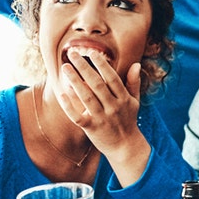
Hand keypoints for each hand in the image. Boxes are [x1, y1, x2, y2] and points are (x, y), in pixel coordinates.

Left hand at [57, 52, 148, 174]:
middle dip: (84, 67)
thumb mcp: (135, 101)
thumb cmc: (128, 120)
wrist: (125, 147)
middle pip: (97, 84)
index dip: (102, 65)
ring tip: (65, 67)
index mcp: (123, 98)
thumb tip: (136, 64)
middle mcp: (113, 107)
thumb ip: (134, 82)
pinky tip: (62, 93)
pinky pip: (77, 116)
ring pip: (86, 97)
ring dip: (75, 81)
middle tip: (73, 53)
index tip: (92, 52)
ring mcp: (102, 118)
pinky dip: (69, 105)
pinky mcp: (91, 128)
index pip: (112, 78)